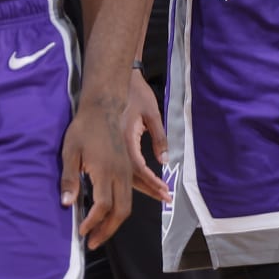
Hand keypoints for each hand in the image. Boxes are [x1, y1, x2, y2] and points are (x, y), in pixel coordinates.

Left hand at [61, 91, 132, 248]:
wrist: (105, 107)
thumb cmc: (84, 129)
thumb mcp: (70, 152)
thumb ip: (69, 179)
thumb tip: (67, 204)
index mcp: (105, 170)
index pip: (103, 205)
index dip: (93, 222)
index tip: (82, 232)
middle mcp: (120, 173)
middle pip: (121, 210)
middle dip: (108, 230)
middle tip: (93, 243)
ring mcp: (126, 171)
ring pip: (128, 204)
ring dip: (116, 223)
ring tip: (101, 234)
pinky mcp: (128, 168)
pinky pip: (130, 194)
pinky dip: (122, 210)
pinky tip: (113, 215)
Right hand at [124, 70, 171, 201]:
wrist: (114, 81)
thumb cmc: (136, 94)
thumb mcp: (152, 113)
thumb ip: (159, 137)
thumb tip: (164, 161)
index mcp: (125, 139)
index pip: (138, 167)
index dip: (151, 180)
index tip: (164, 190)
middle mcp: (117, 147)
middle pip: (131, 176)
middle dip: (149, 188)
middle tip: (165, 197)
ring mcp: (113, 147)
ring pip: (126, 173)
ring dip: (143, 184)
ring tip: (159, 193)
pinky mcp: (112, 145)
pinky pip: (122, 165)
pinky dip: (134, 175)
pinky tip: (143, 181)